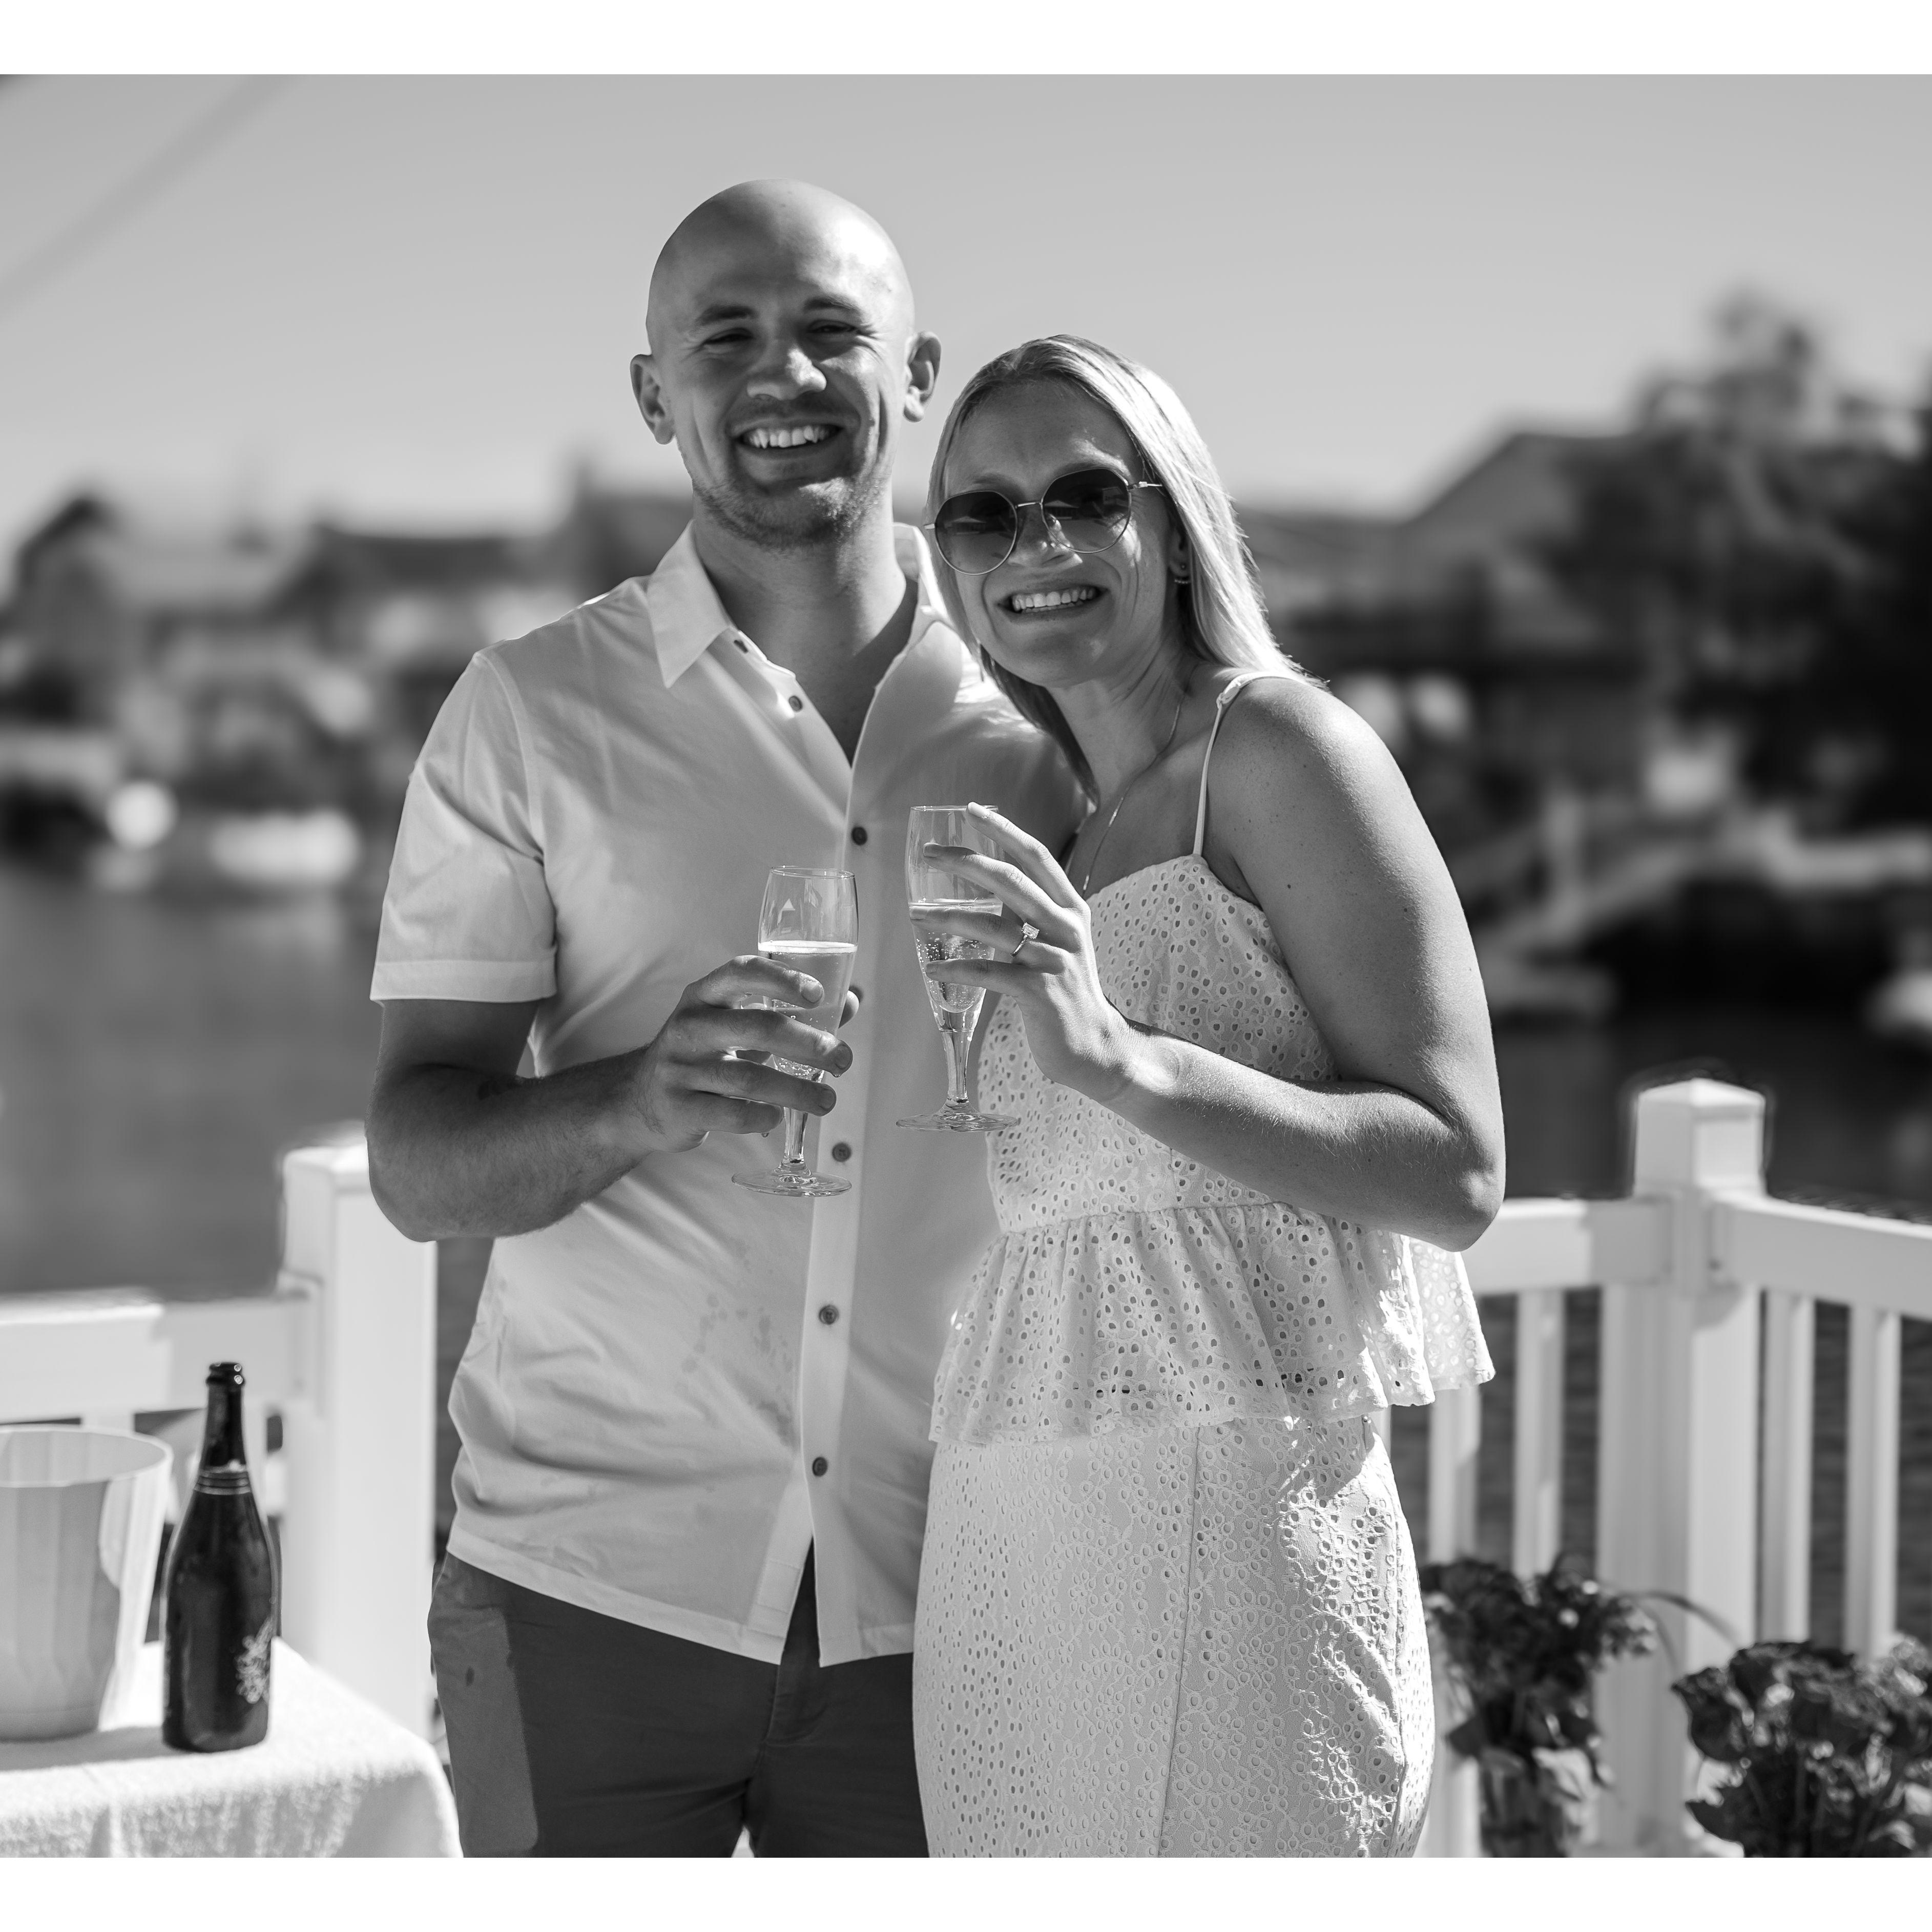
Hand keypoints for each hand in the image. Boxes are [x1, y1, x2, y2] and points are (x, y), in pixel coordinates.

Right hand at [629, 956, 853, 1150]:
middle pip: (756, 1028)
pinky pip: (729, 1113)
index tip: (817, 994)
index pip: (740, 973)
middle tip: (841, 1059)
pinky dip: (762, 1116)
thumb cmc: (704, 1055)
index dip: (781, 979)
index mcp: (703, 996)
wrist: (641, 1099)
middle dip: (807, 1044)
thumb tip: (849, 1001)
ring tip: (827, 1100)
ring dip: (797, 1090)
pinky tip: (780, 1116)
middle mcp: (688, 1026)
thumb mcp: (735, 1023)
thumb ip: (789, 1012)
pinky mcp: (679, 1108)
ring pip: (748, 1078)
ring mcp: (680, 1068)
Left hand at [916, 802, 1140, 1101]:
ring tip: (915, 915)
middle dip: (966, 861)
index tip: (971, 809)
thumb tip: (990, 878)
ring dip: (947, 917)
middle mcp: (1067, 929)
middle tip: (929, 854)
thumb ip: (1031, 912)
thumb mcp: (1057, 941)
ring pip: (993, 927)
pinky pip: (988, 973)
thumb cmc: (1066, 989)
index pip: (1037, 857)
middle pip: (1012, 881)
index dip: (1004, 830)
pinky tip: (931, 967)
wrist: (1094, 1045)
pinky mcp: (1039, 994)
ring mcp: (1054, 961)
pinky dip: (955, 968)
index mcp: (1071, 909)